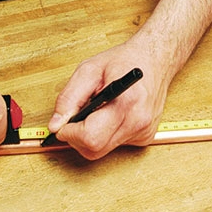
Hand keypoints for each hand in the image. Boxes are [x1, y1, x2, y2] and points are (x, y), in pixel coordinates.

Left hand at [48, 38, 168, 159]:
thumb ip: (69, 98)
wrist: (156, 60)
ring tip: (97, 111)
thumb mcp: (89, 70)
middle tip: (77, 116)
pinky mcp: (145, 138)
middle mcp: (137, 122)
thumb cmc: (126, 61)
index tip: (64, 123)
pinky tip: (110, 115)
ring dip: (91, 135)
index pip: (90, 137)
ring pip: (102, 151)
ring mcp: (143, 133)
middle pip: (94, 150)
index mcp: (125, 103)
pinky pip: (114, 145)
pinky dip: (105, 133)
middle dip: (77, 137)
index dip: (70, 133)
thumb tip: (56, 124)